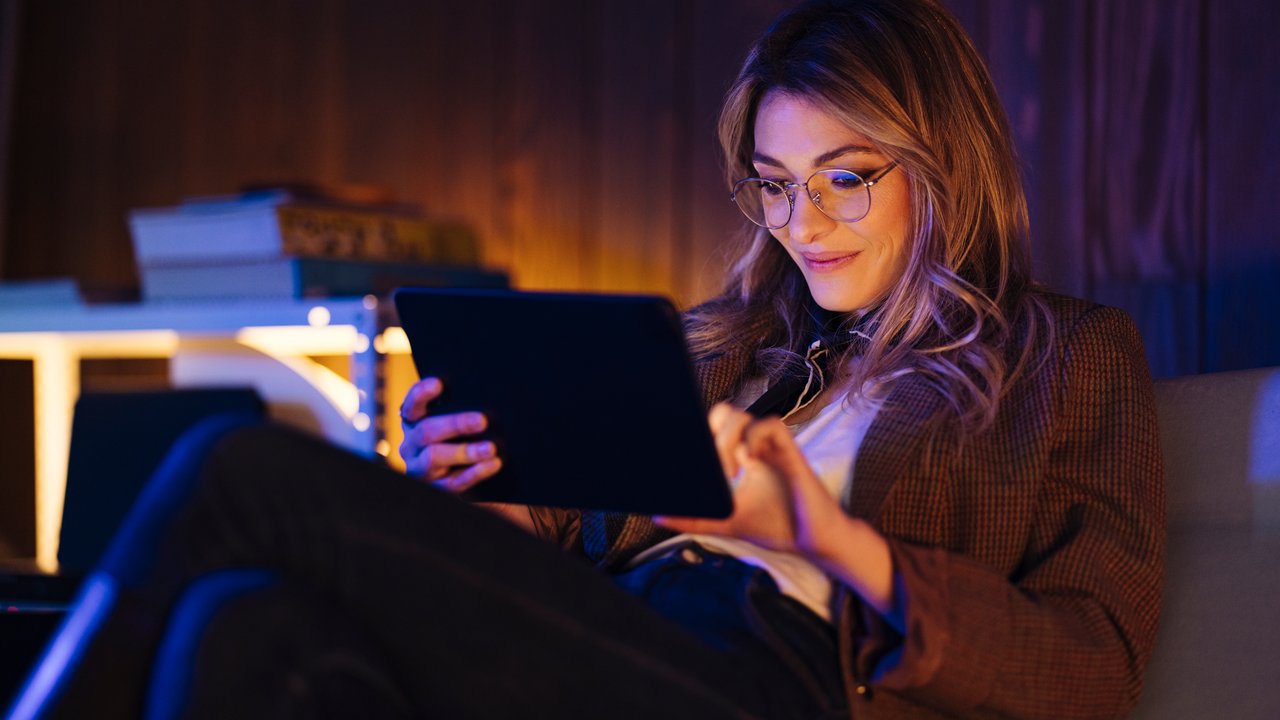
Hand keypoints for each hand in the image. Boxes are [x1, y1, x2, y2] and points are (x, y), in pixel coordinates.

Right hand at [398, 377, 501, 491]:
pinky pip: (453, 482)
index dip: (421, 394)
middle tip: (482, 420)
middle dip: (455, 424)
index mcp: (414, 423)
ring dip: (465, 451)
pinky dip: (475, 472)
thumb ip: (460, 410)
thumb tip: (487, 394)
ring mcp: (420, 468)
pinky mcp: (436, 488)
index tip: (439, 383)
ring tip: (491, 448)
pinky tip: (493, 464)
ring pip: (435, 457)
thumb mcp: (454, 425)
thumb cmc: (461, 439)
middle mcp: (411, 445)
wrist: (464, 477)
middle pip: (426, 431)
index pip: (412, 405)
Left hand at [655, 403, 845, 554]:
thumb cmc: (777, 528)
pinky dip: (752, 438)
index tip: (691, 457)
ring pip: (744, 415)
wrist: (815, 542)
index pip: (715, 427)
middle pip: (726, 413)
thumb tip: (658, 516)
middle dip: (712, 433)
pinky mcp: (790, 451)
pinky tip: (748, 463)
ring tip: (729, 473)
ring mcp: (772, 447)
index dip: (700, 432)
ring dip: (728, 438)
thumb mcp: (728, 523)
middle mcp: (755, 447)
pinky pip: (770, 424)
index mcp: (741, 457)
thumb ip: (696, 519)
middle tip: (713, 467)